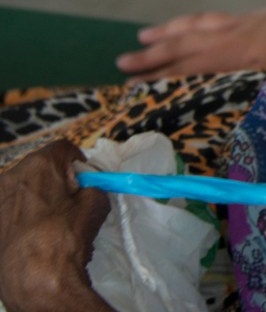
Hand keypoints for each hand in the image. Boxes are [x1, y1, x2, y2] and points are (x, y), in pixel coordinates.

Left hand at [0, 141, 113, 311]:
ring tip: (50, 221)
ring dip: (37, 197)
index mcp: (40, 164)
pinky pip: (11, 208)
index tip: (84, 177)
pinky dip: (22, 214)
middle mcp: (11, 175)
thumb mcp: (96, 203)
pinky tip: (33, 232)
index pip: (64, 148)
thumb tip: (88, 187)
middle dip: (54, 179)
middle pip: (39, 167)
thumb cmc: (66, 236)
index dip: (77, 161)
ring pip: (22, 188)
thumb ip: (94, 186)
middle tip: (69, 200)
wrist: (34, 276)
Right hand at [116, 4, 265, 79]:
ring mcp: (236, 26)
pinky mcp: (244, 17)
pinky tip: (178, 25)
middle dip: (151, 58)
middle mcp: (230, 41)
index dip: (162, 79)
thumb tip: (240, 116)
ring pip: (191, 29)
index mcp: (238, 59)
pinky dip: (187, 21)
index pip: (190, 70)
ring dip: (163, 35)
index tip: (135, 88)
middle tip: (121, 66)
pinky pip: (207, 18)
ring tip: (140, 41)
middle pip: (182, 48)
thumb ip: (257, 94)